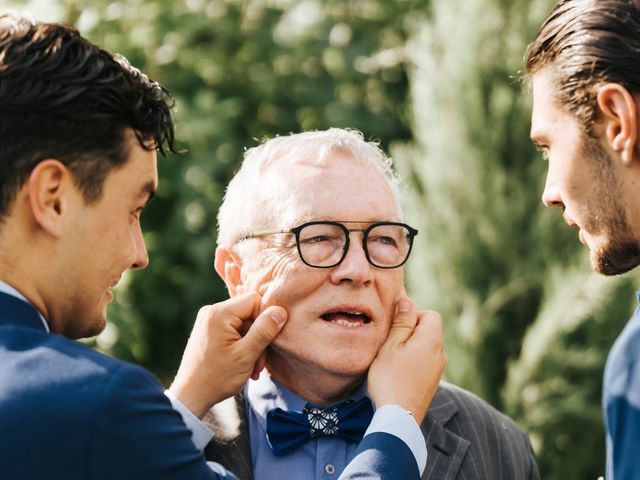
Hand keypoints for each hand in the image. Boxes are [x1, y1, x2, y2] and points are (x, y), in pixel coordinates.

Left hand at [168, 292, 286, 417]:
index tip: (265, 344)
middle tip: (257, 363)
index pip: (255, 300)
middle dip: (259, 337)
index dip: (266, 319)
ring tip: (251, 367)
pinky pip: (234, 329)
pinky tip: (243, 363)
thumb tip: (281, 310)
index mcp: (220, 313)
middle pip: (250, 313)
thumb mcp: (246, 355)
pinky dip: (242, 345)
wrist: (190, 396)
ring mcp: (209, 320)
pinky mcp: (209, 329)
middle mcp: (212, 311)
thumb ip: (264, 330)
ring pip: (244, 323)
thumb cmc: (216, 378)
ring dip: (252, 345)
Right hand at [367, 297, 445, 424]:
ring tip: (391, 361)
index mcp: (432, 340)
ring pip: (425, 348)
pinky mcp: (432, 384)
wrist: (398, 418)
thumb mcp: (391, 345)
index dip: (413, 316)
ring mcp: (438, 370)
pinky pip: (424, 363)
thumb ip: (401, 322)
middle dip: (409, 333)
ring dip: (410, 349)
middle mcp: (440, 354)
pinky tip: (397, 374)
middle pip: (428, 331)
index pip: (431, 314)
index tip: (396, 328)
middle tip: (390, 345)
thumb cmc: (390, 378)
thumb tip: (408, 301)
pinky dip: (412, 363)